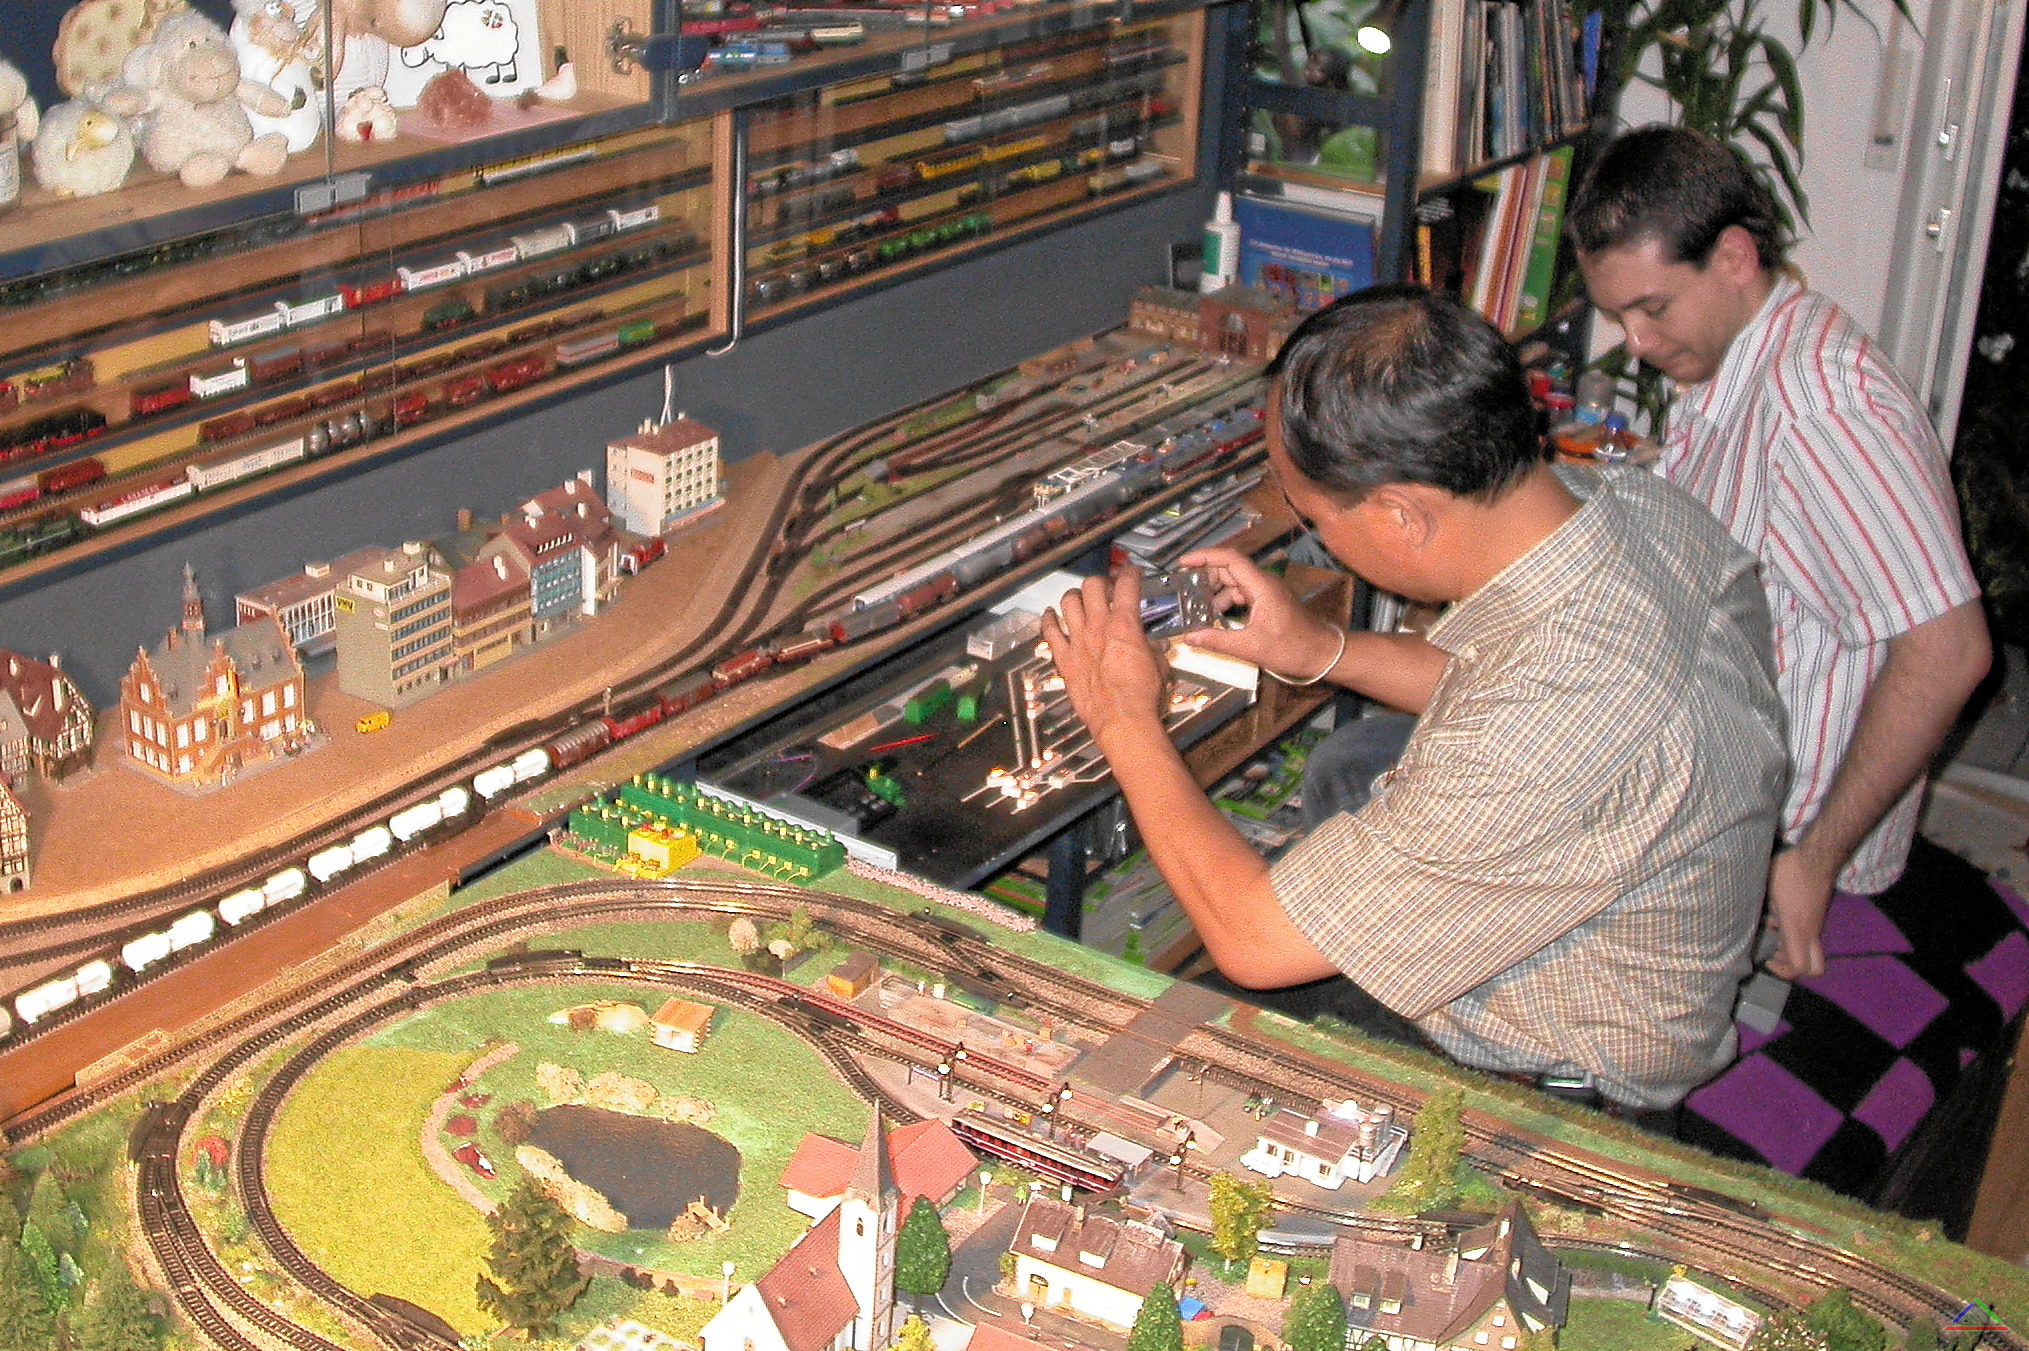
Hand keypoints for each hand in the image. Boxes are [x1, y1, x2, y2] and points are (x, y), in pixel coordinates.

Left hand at [1041, 569, 1168, 748]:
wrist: (1122, 721)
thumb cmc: (1142, 697)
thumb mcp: (1160, 666)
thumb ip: (1153, 650)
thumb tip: (1154, 646)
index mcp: (1125, 625)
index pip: (1127, 585)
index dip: (1130, 574)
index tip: (1131, 574)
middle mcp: (1098, 627)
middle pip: (1092, 586)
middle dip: (1101, 582)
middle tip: (1105, 587)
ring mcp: (1078, 641)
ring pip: (1069, 602)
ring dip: (1075, 596)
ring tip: (1079, 597)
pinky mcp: (1064, 659)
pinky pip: (1050, 632)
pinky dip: (1048, 620)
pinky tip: (1049, 615)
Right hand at [1177, 546, 1342, 679]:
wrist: (1324, 654)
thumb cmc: (1293, 648)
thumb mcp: (1251, 647)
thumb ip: (1218, 641)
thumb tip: (1189, 637)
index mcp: (1261, 586)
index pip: (1230, 559)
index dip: (1205, 556)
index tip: (1183, 563)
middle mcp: (1263, 583)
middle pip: (1229, 569)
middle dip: (1205, 578)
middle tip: (1184, 592)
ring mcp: (1266, 592)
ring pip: (1234, 583)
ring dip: (1214, 594)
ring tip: (1196, 610)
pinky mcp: (1268, 602)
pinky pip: (1241, 595)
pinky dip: (1226, 603)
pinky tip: (1215, 619)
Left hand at [1764, 847, 1832, 980]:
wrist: (1817, 857)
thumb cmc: (1790, 872)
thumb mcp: (1766, 889)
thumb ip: (1755, 905)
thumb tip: (1740, 914)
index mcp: (1797, 930)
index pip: (1799, 967)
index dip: (1782, 971)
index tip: (1766, 958)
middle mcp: (1811, 932)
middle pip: (1814, 969)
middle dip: (1793, 968)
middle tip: (1774, 954)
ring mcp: (1816, 925)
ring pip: (1809, 952)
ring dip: (1790, 948)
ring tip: (1770, 931)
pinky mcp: (1816, 916)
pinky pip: (1807, 936)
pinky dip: (1792, 934)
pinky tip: (1775, 915)